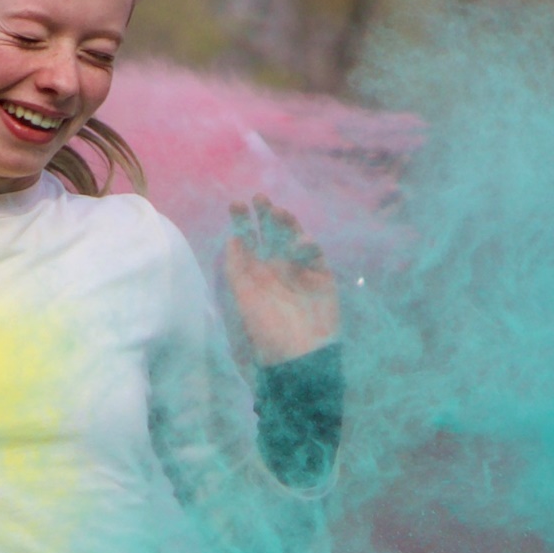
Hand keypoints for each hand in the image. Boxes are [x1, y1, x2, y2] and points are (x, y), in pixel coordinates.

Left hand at [223, 199, 339, 362]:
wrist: (298, 355)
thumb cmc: (266, 329)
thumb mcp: (244, 298)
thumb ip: (237, 268)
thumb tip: (232, 238)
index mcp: (255, 271)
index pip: (248, 239)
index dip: (242, 221)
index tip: (236, 204)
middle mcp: (276, 266)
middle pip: (271, 233)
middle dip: (265, 215)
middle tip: (259, 198)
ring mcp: (300, 269)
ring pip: (293, 238)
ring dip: (286, 223)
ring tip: (278, 211)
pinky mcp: (322, 274)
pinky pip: (314, 253)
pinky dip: (307, 244)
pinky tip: (300, 242)